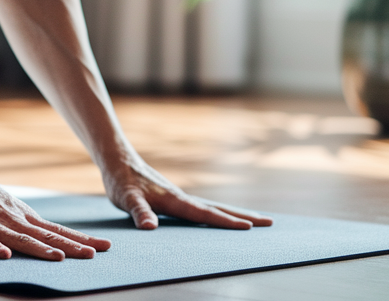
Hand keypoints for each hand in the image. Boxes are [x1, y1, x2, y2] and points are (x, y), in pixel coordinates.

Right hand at [0, 152, 111, 260]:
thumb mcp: (4, 205)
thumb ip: (20, 221)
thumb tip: (42, 235)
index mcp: (22, 216)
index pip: (56, 230)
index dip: (79, 240)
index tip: (102, 247)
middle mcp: (13, 221)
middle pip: (46, 236)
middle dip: (72, 246)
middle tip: (96, 254)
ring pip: (21, 239)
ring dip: (40, 249)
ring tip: (60, 258)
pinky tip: (5, 256)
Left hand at [102, 157, 272, 229]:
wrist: (119, 161)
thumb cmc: (122, 182)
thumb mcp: (127, 199)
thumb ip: (139, 212)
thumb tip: (150, 227)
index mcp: (175, 201)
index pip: (205, 214)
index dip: (226, 221)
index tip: (248, 227)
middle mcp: (183, 198)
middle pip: (219, 208)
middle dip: (244, 216)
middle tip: (270, 222)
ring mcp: (182, 197)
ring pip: (215, 206)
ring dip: (236, 213)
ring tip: (257, 220)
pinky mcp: (176, 198)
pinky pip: (205, 207)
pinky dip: (220, 212)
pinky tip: (223, 216)